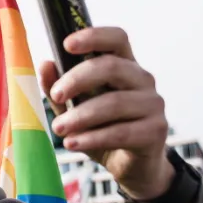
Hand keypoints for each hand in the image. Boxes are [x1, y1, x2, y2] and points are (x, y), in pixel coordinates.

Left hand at [40, 26, 172, 200]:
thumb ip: (59, 88)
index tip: (66, 44)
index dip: (94, 36)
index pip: (117, 38)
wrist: (131, 166)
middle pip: (112, 66)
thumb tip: (46, 64)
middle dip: (77, 79)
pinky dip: (92, 138)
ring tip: (58, 128)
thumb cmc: (102, 130)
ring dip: (80, 116)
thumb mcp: (74, 108)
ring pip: (114, 102)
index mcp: (124, 66)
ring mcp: (153, 104)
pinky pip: (121, 132)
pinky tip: (73, 143)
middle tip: (55, 96)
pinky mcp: (156, 130)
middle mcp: (142, 80)